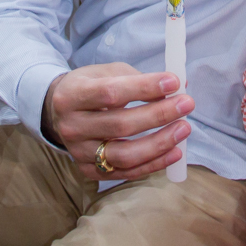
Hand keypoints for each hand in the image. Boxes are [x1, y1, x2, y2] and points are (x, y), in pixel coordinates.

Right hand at [43, 63, 192, 180]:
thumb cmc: (91, 87)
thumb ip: (139, 79)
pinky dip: (153, 164)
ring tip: (184, 129)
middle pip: (120, 125)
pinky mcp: (88, 171)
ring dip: (159, 143)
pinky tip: (174, 152)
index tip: (173, 82)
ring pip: (124, 155)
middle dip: (159, 115)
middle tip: (187, 104)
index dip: (144, 88)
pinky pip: (125, 172)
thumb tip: (178, 87)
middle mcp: (71, 126)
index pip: (111, 93)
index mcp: (72, 95)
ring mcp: (79, 152)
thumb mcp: (108, 73)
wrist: (59, 113)